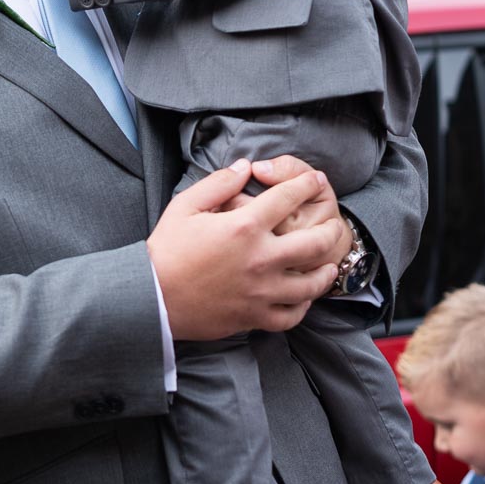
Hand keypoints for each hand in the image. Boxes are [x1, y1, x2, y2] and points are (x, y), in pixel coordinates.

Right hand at [147, 161, 339, 341]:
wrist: (151, 298)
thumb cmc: (165, 250)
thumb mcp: (185, 206)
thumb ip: (219, 183)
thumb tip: (245, 166)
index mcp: (244, 226)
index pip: (288, 198)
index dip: (305, 185)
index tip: (314, 181)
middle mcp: (260, 258)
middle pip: (314, 242)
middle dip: (330, 229)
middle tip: (334, 224)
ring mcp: (261, 291)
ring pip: (311, 283)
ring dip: (324, 271)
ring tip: (328, 263)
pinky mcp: (254, 317)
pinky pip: (291, 315)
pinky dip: (303, 306)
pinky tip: (304, 297)